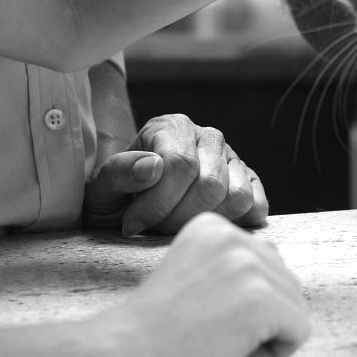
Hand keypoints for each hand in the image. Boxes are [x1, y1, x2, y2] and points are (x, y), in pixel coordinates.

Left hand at [83, 113, 268, 237]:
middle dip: (178, 218)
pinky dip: (236, 222)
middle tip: (154, 229)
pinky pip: (255, 205)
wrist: (131, 205)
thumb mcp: (101, 187)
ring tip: (176, 226)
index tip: (133, 225)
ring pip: (236, 197)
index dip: (157, 203)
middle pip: (210, 185)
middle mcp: (207, 136)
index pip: (179, 164)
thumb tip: (152, 168)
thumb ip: (119, 172)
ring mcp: (232, 158)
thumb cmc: (117, 196)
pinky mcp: (249, 182)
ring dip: (204, 222)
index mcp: (172, 127)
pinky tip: (205, 226)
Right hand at [101, 213, 310, 356]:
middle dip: (258, 317)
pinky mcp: (262, 299)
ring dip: (265, 334)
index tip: (196, 310)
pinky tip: (231, 349)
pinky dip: (274, 352)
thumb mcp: (193, 273)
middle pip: (286, 283)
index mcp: (213, 225)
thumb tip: (277, 257)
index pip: (264, 263)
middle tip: (206, 327)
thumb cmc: (155, 328)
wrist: (124, 353)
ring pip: (296, 308)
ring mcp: (248, 264)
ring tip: (217, 336)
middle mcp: (234, 235)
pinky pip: (299, 332)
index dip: (238, 301)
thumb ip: (232, 261)